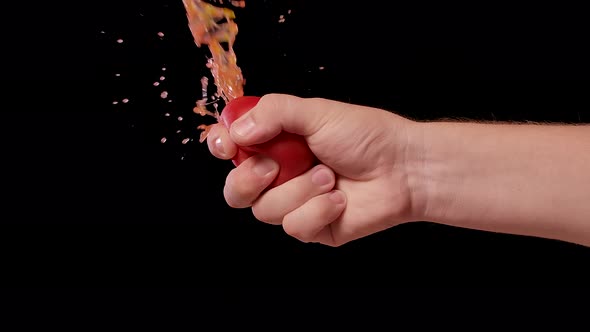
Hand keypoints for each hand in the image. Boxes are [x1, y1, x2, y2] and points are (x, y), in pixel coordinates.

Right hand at [206, 94, 423, 245]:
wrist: (404, 169)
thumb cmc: (366, 136)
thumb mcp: (317, 112)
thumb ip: (274, 113)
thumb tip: (237, 131)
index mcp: (278, 142)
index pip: (232, 147)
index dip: (221, 146)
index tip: (225, 143)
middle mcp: (281, 174)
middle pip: (236, 190)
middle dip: (248, 179)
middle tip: (272, 165)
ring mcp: (295, 203)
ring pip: (265, 210)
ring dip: (299, 190)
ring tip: (328, 175)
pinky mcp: (312, 227)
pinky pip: (294, 226)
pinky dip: (318, 210)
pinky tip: (339, 198)